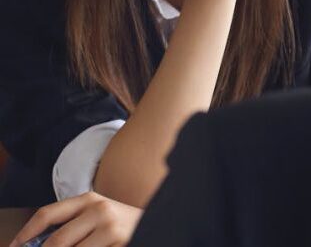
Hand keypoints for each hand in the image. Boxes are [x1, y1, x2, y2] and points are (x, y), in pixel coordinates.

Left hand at [10, 192, 142, 246]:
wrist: (154, 223)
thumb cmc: (119, 224)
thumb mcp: (96, 216)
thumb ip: (71, 225)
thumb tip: (36, 245)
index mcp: (90, 199)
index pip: (48, 214)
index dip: (25, 233)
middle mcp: (100, 211)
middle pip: (56, 242)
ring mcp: (112, 231)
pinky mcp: (121, 246)